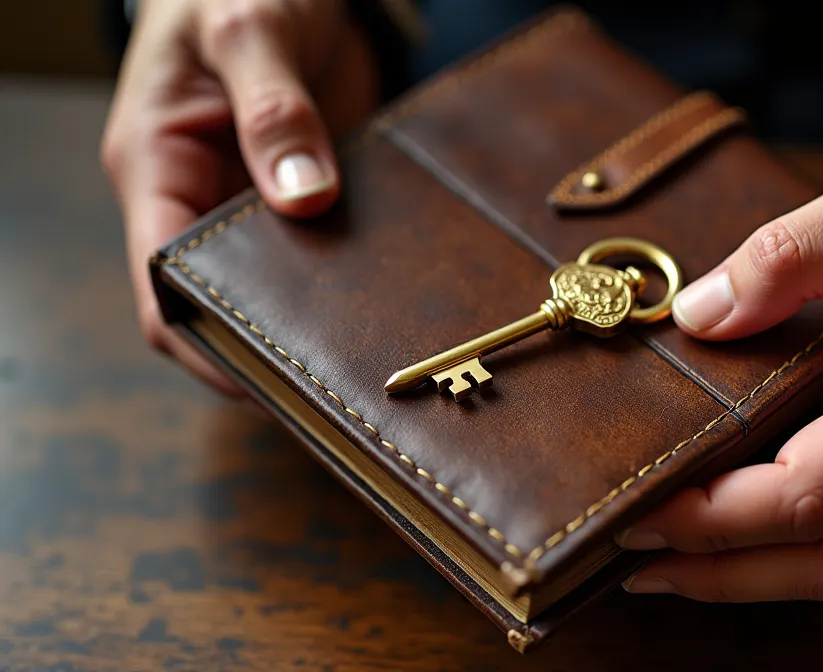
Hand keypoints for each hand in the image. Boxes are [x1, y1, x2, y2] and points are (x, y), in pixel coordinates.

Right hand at [101, 0, 379, 395]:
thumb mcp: (249, 30)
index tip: (271, 377)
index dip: (208, 341)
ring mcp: (252, 194)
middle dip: (272, 340)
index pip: (162, 284)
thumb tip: (303, 197)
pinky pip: (320, 243)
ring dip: (318, 309)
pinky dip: (348, 269)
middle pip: (221, 297)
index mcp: (155, 164)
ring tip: (379, 348)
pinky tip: (395, 291)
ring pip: (275, 278)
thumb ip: (272, 110)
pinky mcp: (304, 185)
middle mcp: (199, 192)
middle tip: (345, 377)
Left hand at [617, 126, 822, 600]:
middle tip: (632, 557)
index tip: (642, 508)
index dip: (717, 518)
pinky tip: (737, 524)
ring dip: (753, 571)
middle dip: (721, 570)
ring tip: (668, 557)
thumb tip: (702, 315)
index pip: (813, 492)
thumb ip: (794, 250)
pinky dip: (793, 542)